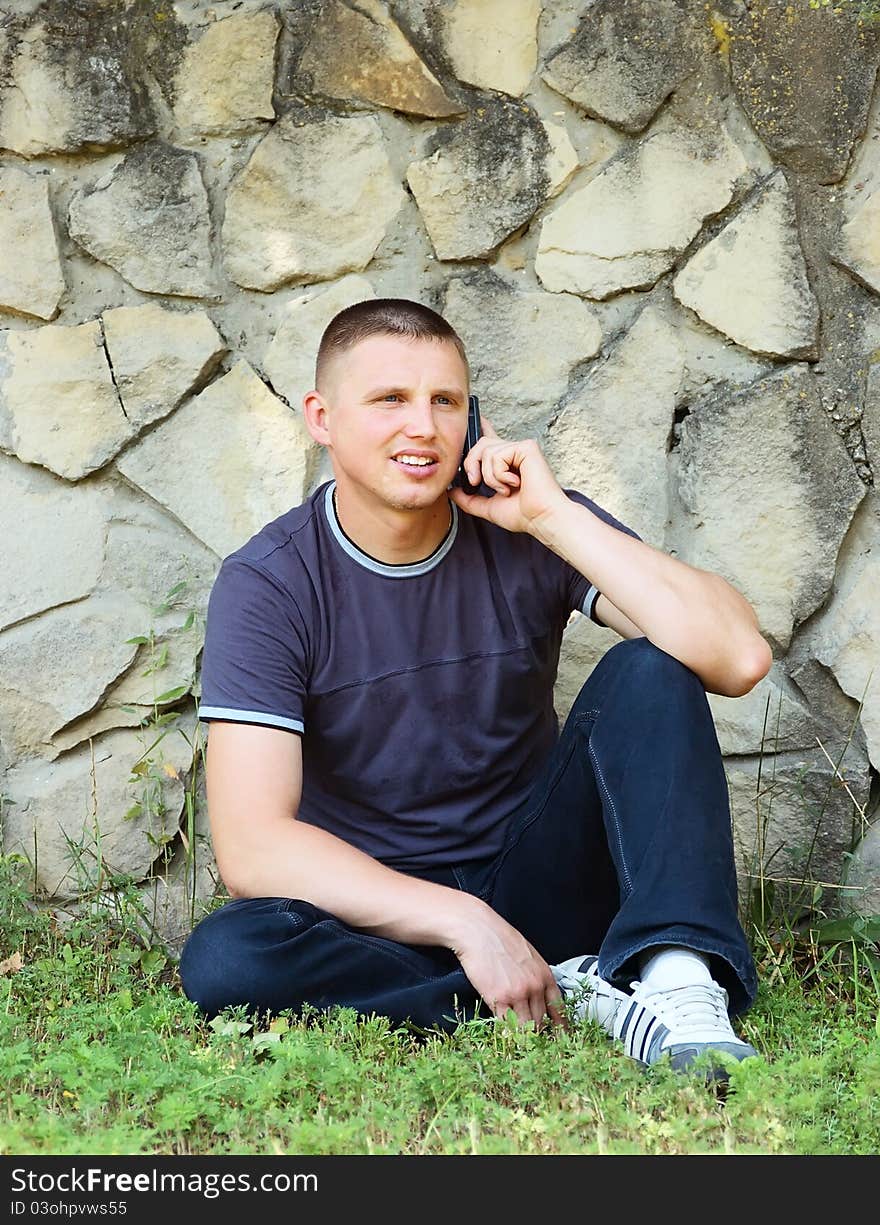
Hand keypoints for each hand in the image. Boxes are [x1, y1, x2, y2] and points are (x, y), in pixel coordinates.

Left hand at [448, 416, 567, 535]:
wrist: (540, 519)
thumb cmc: (522, 514)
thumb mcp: (487, 507)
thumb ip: (469, 499)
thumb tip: (452, 491)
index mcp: (506, 463)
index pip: (491, 439)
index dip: (482, 426)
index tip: (477, 417)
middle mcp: (514, 452)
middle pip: (480, 444)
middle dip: (471, 464)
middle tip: (475, 482)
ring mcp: (521, 448)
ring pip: (486, 451)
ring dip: (490, 477)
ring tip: (506, 489)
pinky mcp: (526, 447)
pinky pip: (497, 455)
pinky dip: (500, 474)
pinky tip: (515, 483)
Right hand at [450, 900, 566, 1029]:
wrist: (478, 931)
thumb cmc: (500, 939)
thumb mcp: (528, 956)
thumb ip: (536, 977)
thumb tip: (536, 996)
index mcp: (545, 975)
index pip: (558, 1009)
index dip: (560, 1027)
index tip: (561, 1038)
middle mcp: (535, 987)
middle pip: (541, 1021)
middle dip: (538, 1033)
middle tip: (533, 1043)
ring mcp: (518, 994)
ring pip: (526, 1026)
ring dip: (522, 1035)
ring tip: (518, 1042)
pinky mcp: (499, 998)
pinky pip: (507, 1024)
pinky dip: (506, 1031)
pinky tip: (504, 1034)